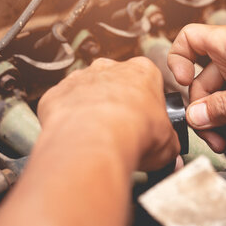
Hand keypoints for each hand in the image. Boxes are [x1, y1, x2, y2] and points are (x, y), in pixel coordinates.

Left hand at [38, 57, 179, 170]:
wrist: (95, 142)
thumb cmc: (133, 133)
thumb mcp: (167, 144)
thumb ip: (169, 146)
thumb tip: (170, 156)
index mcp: (142, 71)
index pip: (149, 83)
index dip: (149, 105)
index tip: (147, 122)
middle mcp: (109, 68)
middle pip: (116, 82)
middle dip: (118, 103)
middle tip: (122, 130)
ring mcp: (80, 79)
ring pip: (87, 92)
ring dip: (92, 110)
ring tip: (98, 137)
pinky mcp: (56, 94)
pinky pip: (63, 106)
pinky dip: (68, 120)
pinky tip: (77, 138)